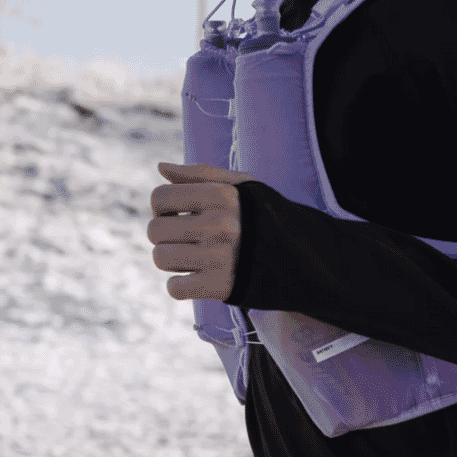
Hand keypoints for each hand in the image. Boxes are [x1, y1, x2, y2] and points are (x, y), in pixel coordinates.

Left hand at [148, 162, 255, 300]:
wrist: (302, 257)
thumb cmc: (263, 216)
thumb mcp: (241, 186)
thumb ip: (201, 173)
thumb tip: (160, 167)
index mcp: (223, 195)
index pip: (160, 197)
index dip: (162, 207)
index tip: (179, 214)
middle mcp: (221, 225)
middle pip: (154, 230)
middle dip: (164, 235)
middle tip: (186, 238)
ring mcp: (221, 258)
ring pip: (160, 259)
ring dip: (171, 260)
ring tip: (191, 257)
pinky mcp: (222, 287)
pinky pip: (175, 289)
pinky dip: (181, 286)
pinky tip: (197, 277)